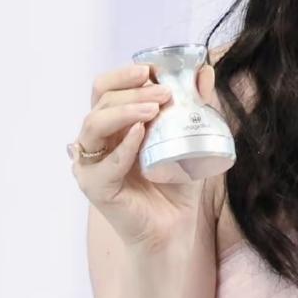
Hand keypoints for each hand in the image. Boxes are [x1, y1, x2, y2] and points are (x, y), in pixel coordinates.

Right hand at [69, 57, 215, 250]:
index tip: (153, 71)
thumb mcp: (190, 139)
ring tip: (154, 109)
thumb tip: (205, 72)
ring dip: (124, 110)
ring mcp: (91, 164)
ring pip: (94, 124)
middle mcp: (97, 141)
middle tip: (163, 92)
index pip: (106, 88)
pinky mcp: (95, 187)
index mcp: (112, 125)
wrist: (176, 227)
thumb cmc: (177, 184)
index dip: (124, 75)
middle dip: (131, 90)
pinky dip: (122, 146)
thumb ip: (197, 106)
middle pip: (100, 100)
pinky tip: (140, 133)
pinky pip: (104, 163)